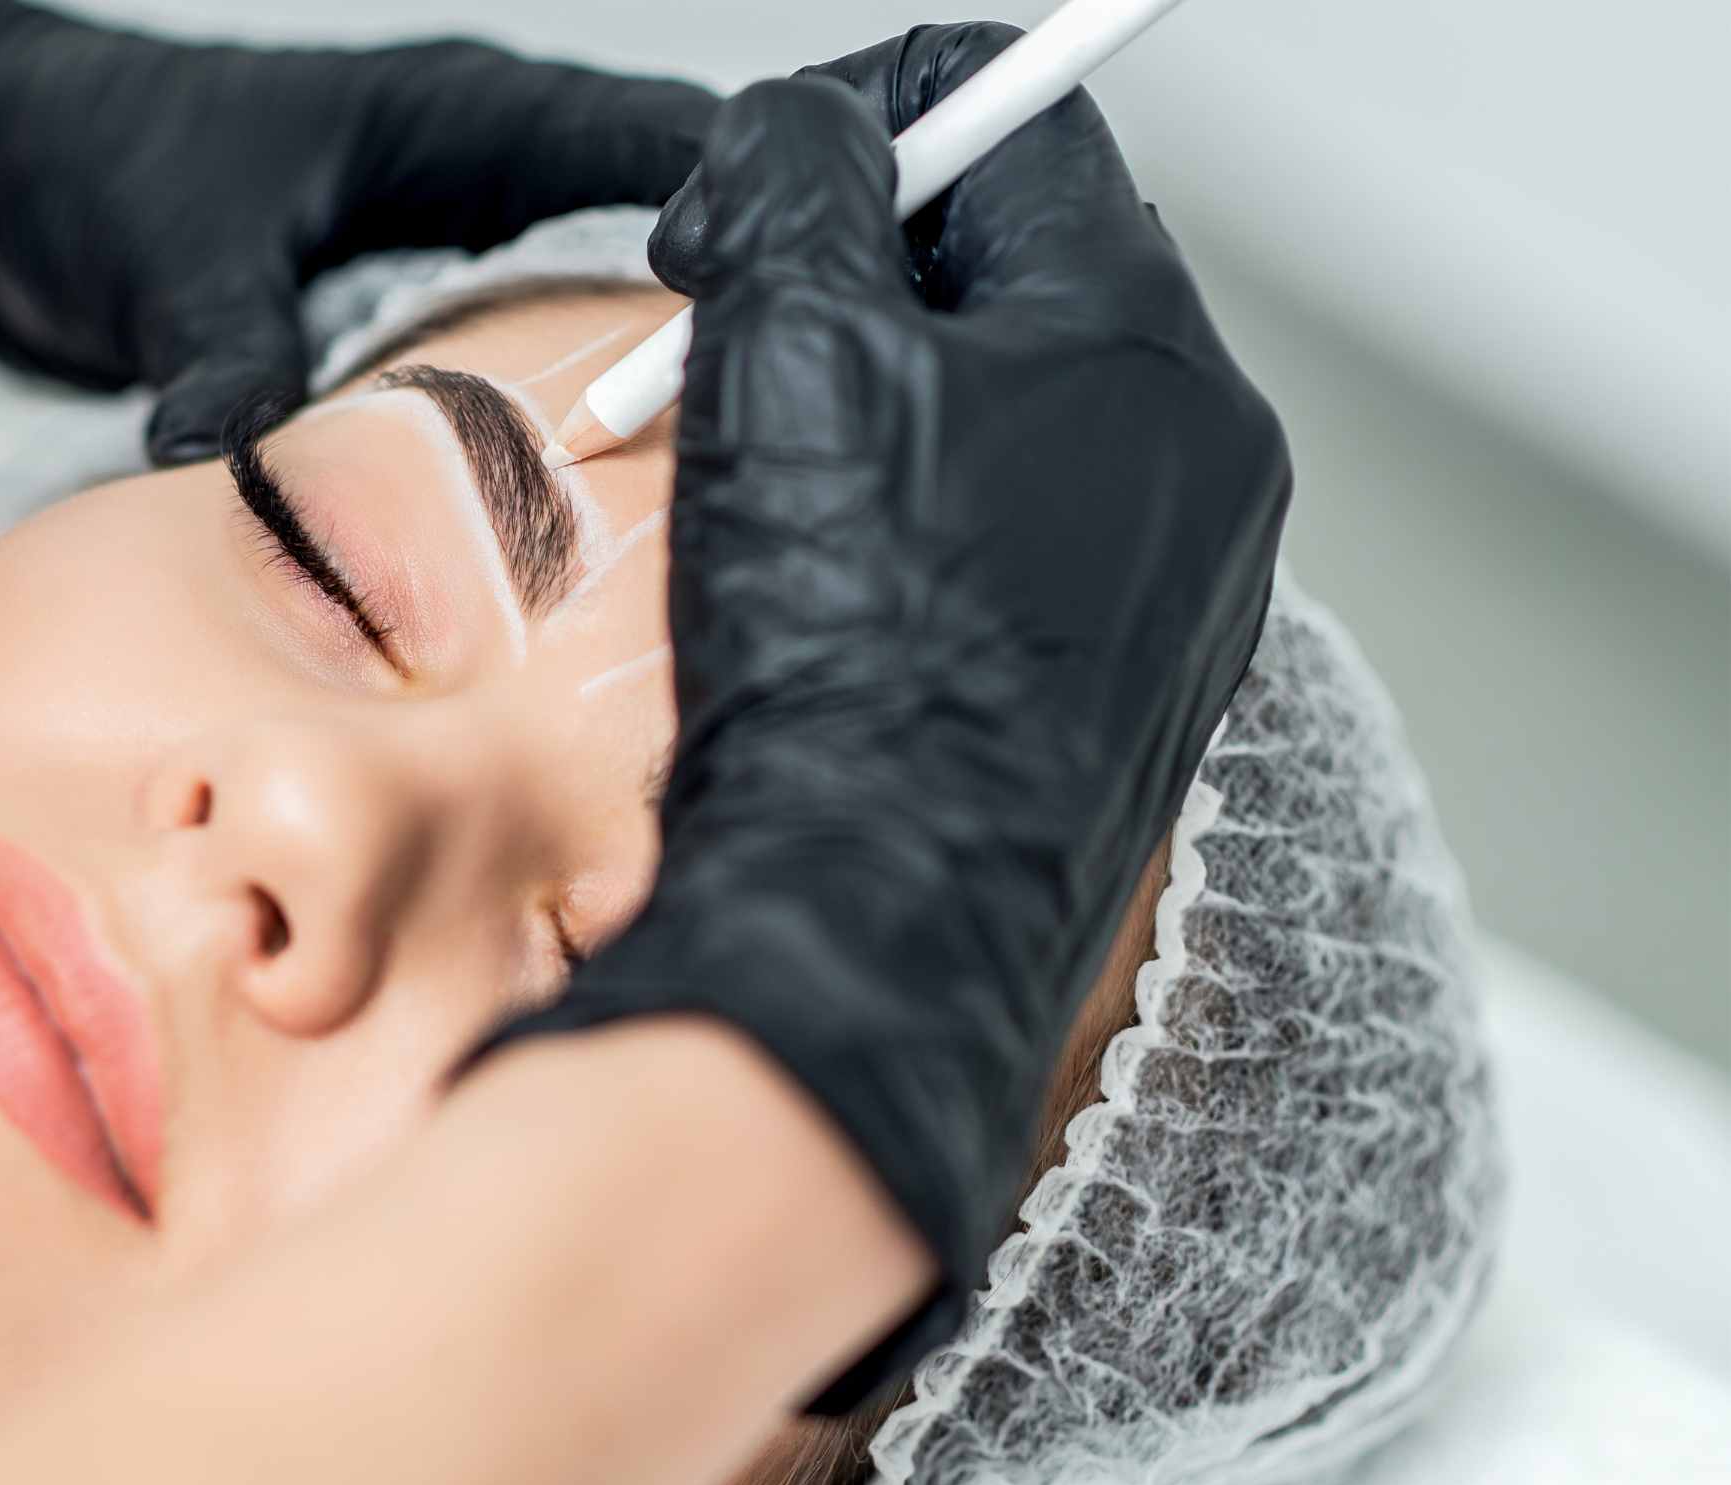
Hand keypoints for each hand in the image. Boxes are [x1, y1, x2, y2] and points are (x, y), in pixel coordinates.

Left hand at [0, 0, 715, 460]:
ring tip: (706, 496)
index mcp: (456, 116)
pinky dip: (552, 430)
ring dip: (639, 392)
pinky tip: (573, 521)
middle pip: (653, 243)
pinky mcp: (404, 322)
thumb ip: (228, 347)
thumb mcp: (168, 250)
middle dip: (715, 328)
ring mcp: (446, 252)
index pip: (650, 145)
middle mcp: (475, 176)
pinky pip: (517, 374)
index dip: (742, 220)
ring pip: (595, 318)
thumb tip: (251, 460)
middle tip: (780, 438)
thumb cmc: (78, 157)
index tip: (802, 317)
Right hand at [464, 26, 1289, 1412]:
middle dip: (851, 270)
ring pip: (1005, 406)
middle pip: (1013, 268)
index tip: (750, 193)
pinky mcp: (1118, 681)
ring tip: (762, 475)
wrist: (873, 925)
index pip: (1022, 125)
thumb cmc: (850, 659)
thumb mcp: (789, 340)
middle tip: (724, 326)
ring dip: (870, 395)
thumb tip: (811, 131)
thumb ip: (800, 174)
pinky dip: (909, 516)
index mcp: (1148, 349)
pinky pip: (1010, 535)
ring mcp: (1169, 584)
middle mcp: (1195, 461)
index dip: (860, 123)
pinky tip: (825, 581)